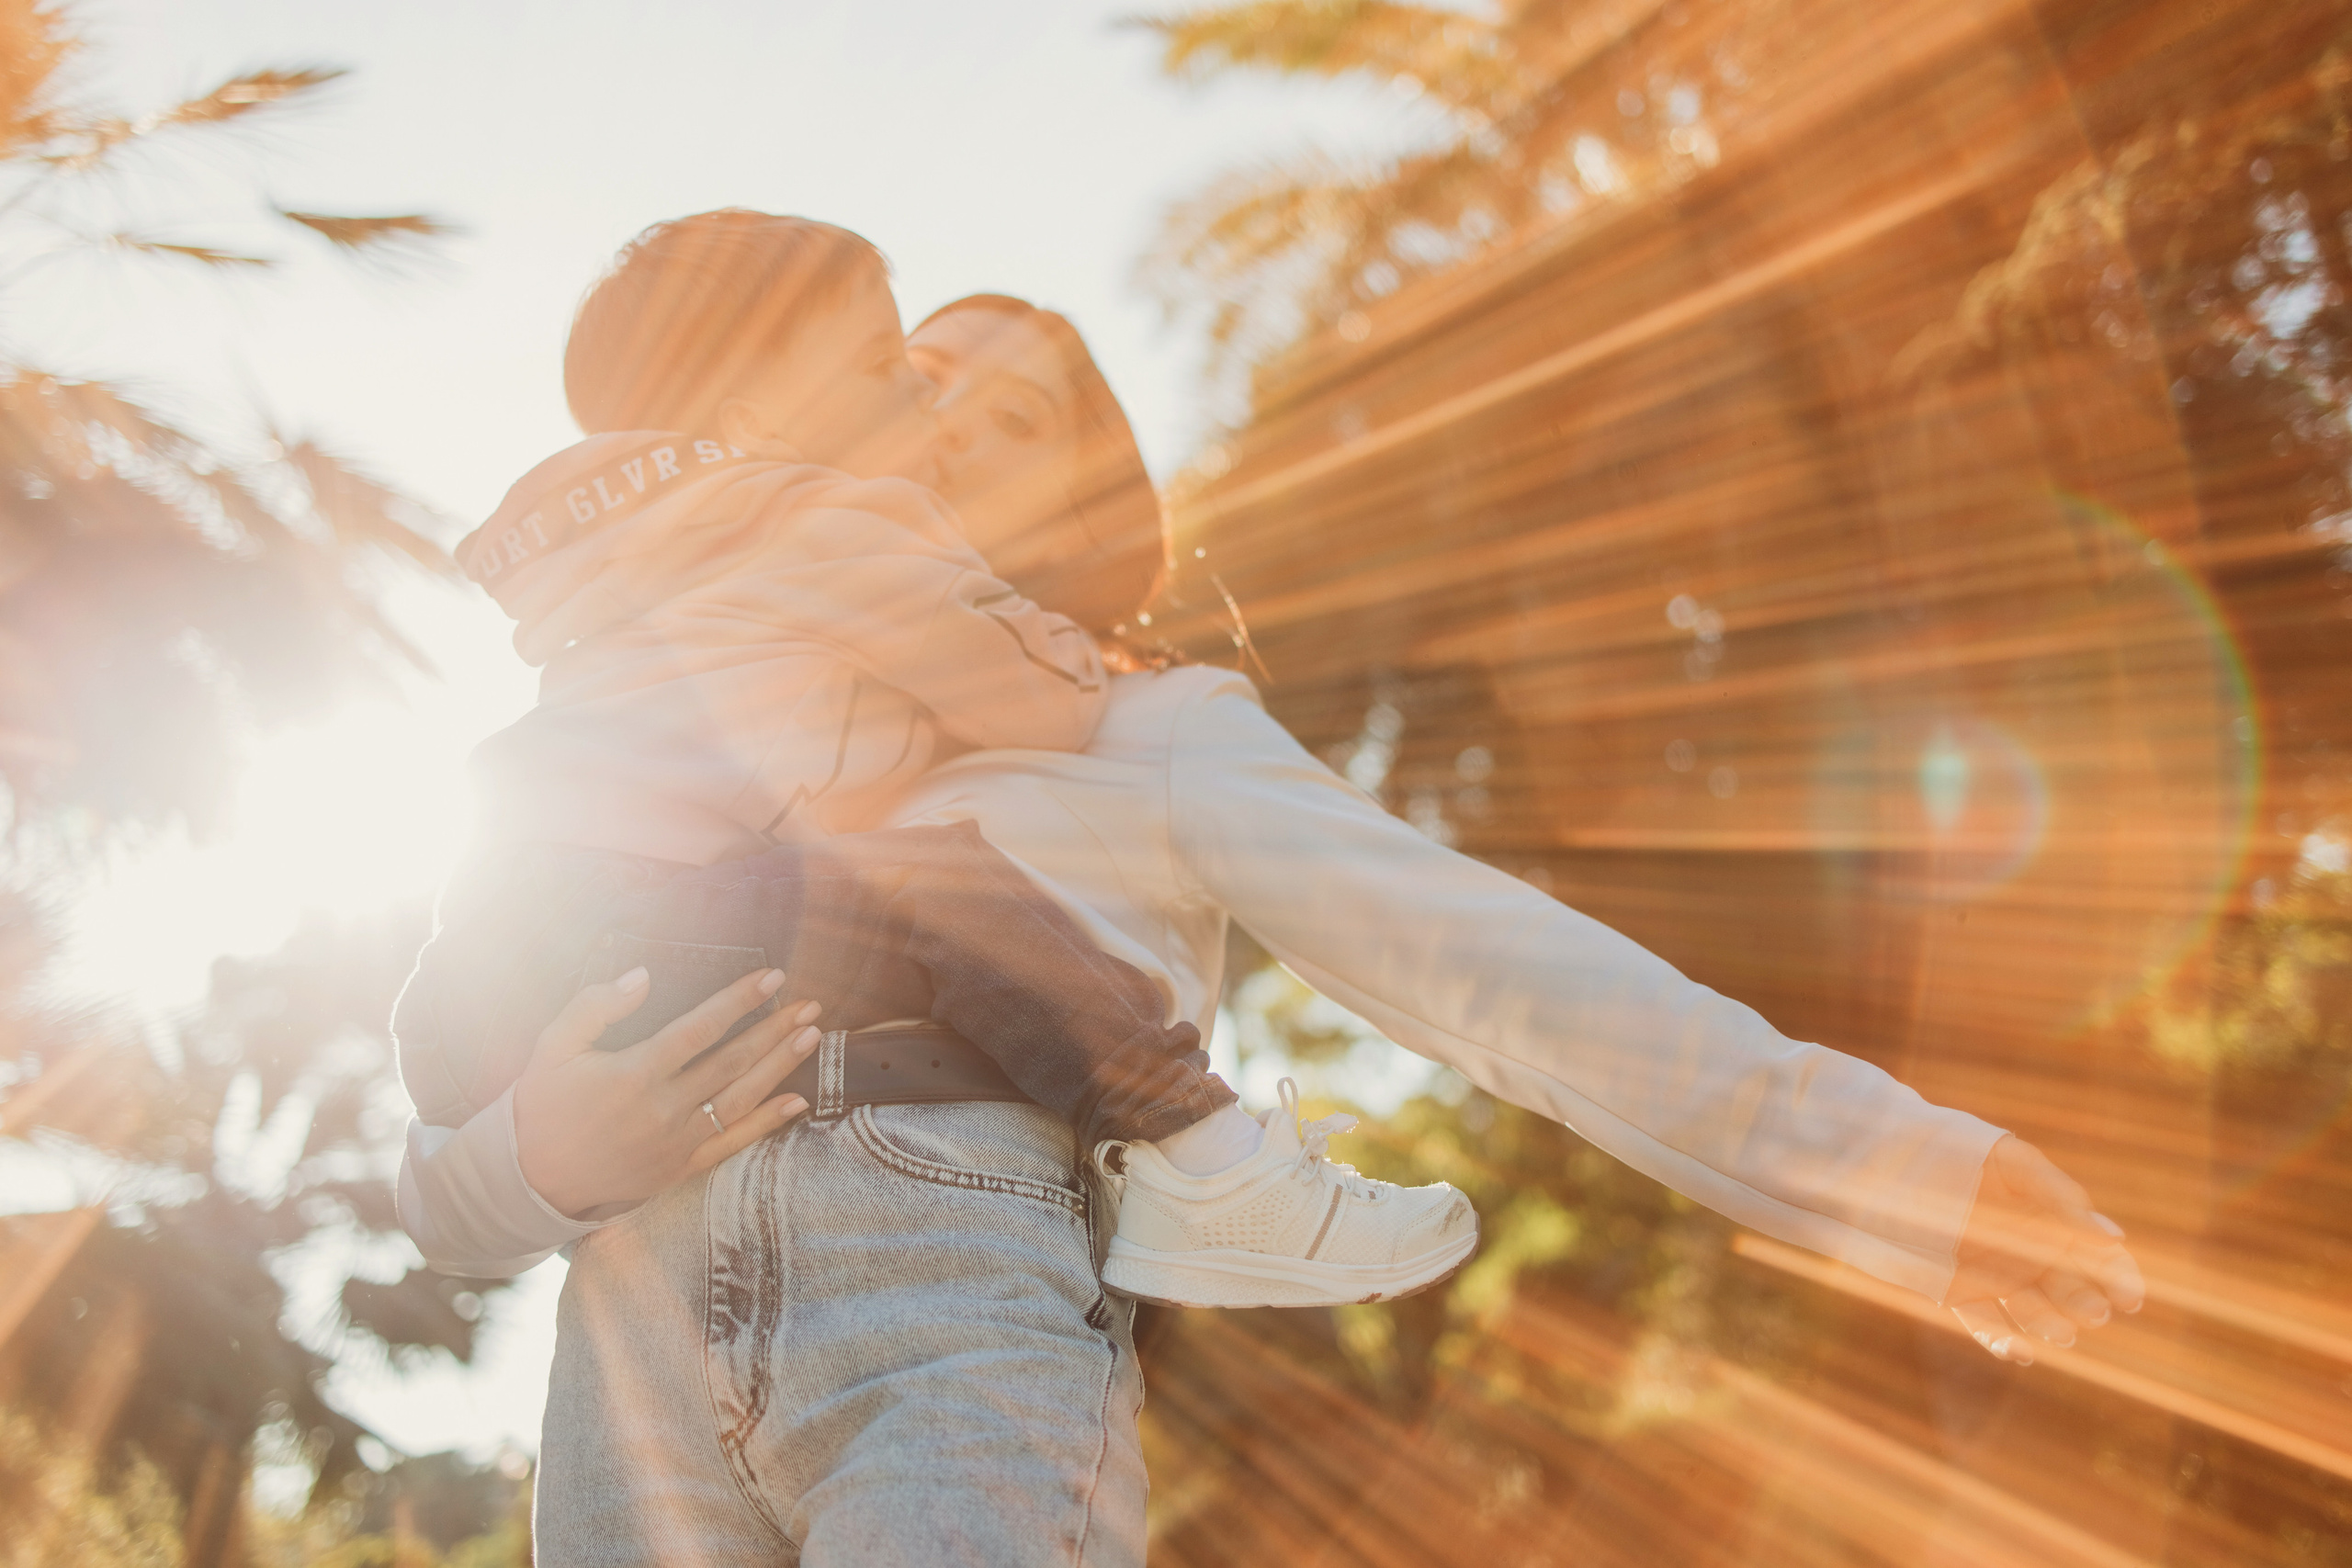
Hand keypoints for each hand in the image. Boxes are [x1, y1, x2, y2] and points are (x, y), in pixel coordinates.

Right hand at [512, 965, 822, 1217]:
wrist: (530, 1179)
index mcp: (634, 1072)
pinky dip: (768, 1123)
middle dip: (776, 1030)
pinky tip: (798, 1101)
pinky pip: (732, 1144)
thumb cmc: (542, 1106)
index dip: (740, 1001)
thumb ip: (595, 1006)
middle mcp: (663, 1108)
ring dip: (780, 1066)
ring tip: (812, 1037)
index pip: (701, 1028)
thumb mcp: (553, 1046)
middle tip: (810, 1005)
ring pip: (741, 1099)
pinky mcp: (679, 1169)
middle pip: (733, 1062)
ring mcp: (675, 1142)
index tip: (773, 978)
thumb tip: (641, 976)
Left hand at [1947, 1134, 2144, 1363]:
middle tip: (2092, 1314)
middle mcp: (2027, 1251)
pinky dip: (2003, 1341)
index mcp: (2049, 1219)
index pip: (2097, 1254)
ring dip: (2049, 1324)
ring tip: (2061, 1332)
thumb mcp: (2013, 1164)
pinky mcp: (1956, 1292)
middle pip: (2069, 1288)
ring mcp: (1993, 1274)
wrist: (1885, 1158)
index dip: (2118, 1276)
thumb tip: (2113, 1238)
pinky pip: (1985, 1324)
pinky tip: (2021, 1353)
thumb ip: (2060, 1196)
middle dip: (2085, 1304)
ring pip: (2032, 1311)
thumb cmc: (1957, 1151)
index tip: (2131, 1298)